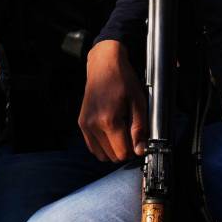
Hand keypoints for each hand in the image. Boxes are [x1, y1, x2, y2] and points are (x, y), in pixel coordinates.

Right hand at [79, 39, 145, 163]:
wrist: (103, 65)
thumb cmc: (123, 80)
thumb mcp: (138, 102)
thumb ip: (139, 128)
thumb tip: (140, 149)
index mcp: (109, 120)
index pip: (122, 152)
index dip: (134, 150)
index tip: (139, 140)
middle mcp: (93, 125)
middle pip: (112, 156)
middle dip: (124, 150)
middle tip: (131, 134)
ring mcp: (85, 125)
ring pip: (101, 155)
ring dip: (113, 149)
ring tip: (121, 133)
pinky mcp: (81, 123)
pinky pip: (92, 147)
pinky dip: (102, 145)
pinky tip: (111, 133)